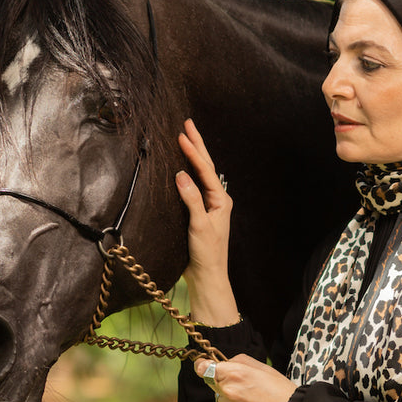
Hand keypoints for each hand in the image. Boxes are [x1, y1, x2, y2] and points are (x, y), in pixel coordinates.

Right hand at [175, 118, 238, 325]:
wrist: (207, 277)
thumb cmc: (207, 254)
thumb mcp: (199, 226)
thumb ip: (191, 200)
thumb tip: (181, 174)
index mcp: (221, 201)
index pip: (205, 170)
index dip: (193, 152)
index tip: (182, 134)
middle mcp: (217, 200)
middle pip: (205, 167)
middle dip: (196, 145)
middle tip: (187, 124)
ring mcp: (208, 206)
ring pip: (200, 175)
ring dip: (192, 156)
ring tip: (185, 138)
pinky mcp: (198, 214)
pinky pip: (193, 186)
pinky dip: (187, 172)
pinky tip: (180, 167)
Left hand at [196, 354, 295, 401]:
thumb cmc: (280, 389)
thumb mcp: (262, 367)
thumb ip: (239, 361)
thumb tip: (225, 363)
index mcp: (234, 373)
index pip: (203, 368)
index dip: (202, 366)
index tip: (204, 365)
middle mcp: (228, 391)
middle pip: (213, 383)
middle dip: (223, 382)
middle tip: (243, 384)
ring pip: (222, 399)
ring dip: (231, 397)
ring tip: (253, 398)